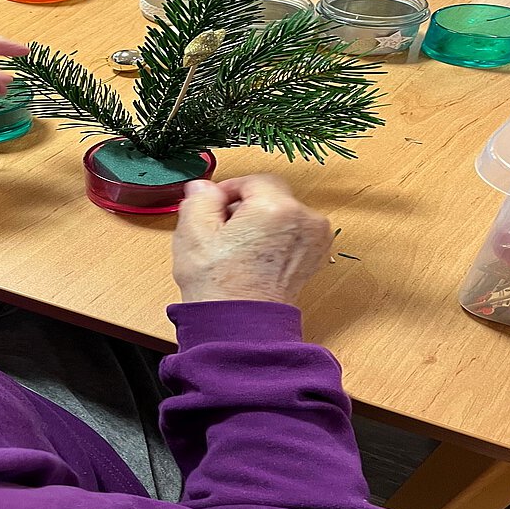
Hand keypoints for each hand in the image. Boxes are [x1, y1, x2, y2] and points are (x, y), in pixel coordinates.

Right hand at [172, 176, 331, 304]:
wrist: (240, 327)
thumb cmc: (219, 286)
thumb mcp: (194, 233)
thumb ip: (200, 198)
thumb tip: (205, 188)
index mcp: (277, 207)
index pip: (254, 181)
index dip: (230, 189)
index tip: (213, 205)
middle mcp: (304, 219)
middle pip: (271, 196)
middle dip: (245, 207)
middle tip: (221, 229)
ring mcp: (315, 240)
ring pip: (282, 214)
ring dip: (260, 222)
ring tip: (237, 247)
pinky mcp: (316, 257)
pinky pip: (292, 233)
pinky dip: (275, 238)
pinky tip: (253, 258)